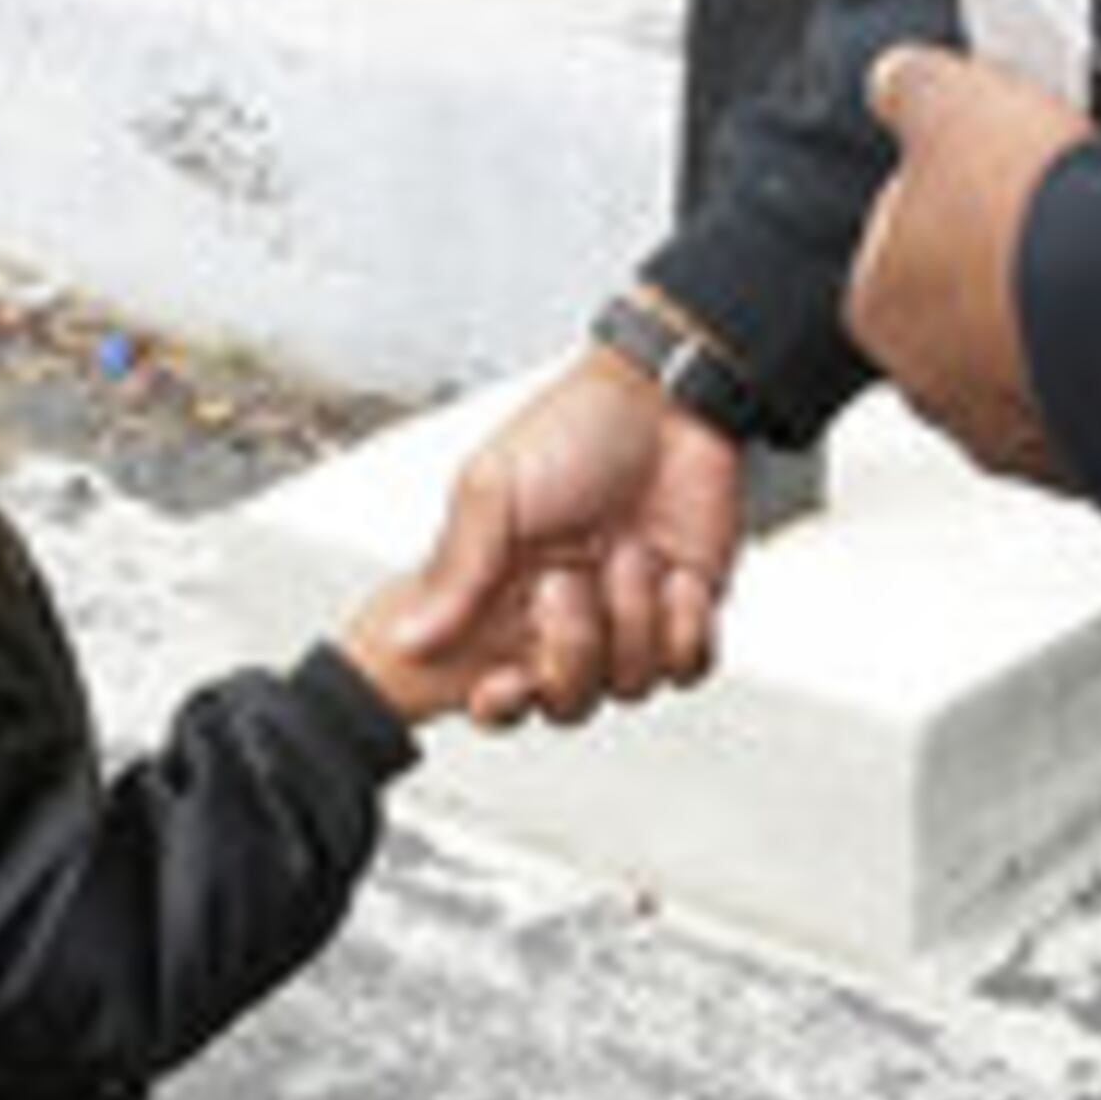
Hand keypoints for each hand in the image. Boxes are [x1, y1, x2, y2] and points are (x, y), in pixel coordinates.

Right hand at [384, 345, 745, 729]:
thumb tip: (411, 638)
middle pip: (568, 702)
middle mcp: (570, 617)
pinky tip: (673, 576)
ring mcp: (630, 616)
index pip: (499, 687)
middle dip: (571, 652)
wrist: (665, 395)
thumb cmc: (577, 427)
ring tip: (627, 553)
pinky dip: (684, 629)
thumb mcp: (494, 491)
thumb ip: (457, 571)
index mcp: (511, 597)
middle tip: (566, 583)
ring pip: (630, 685)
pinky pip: (689, 666)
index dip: (501, 703)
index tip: (501, 683)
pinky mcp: (687, 607)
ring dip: (632, 622)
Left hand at [846, 44, 1088, 481]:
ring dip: (1056, 318)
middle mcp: (928, 382)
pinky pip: (1090, 399)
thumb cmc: (1032, 219)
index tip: (999, 171)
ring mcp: (1007, 430)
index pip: (899, 236)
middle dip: (1006, 262)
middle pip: (962, 305)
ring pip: (1027, 358)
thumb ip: (910, 89)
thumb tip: (892, 79)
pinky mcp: (1083, 462)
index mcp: (876, 302)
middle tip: (1058, 214)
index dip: (954, 189)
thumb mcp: (952, 102)